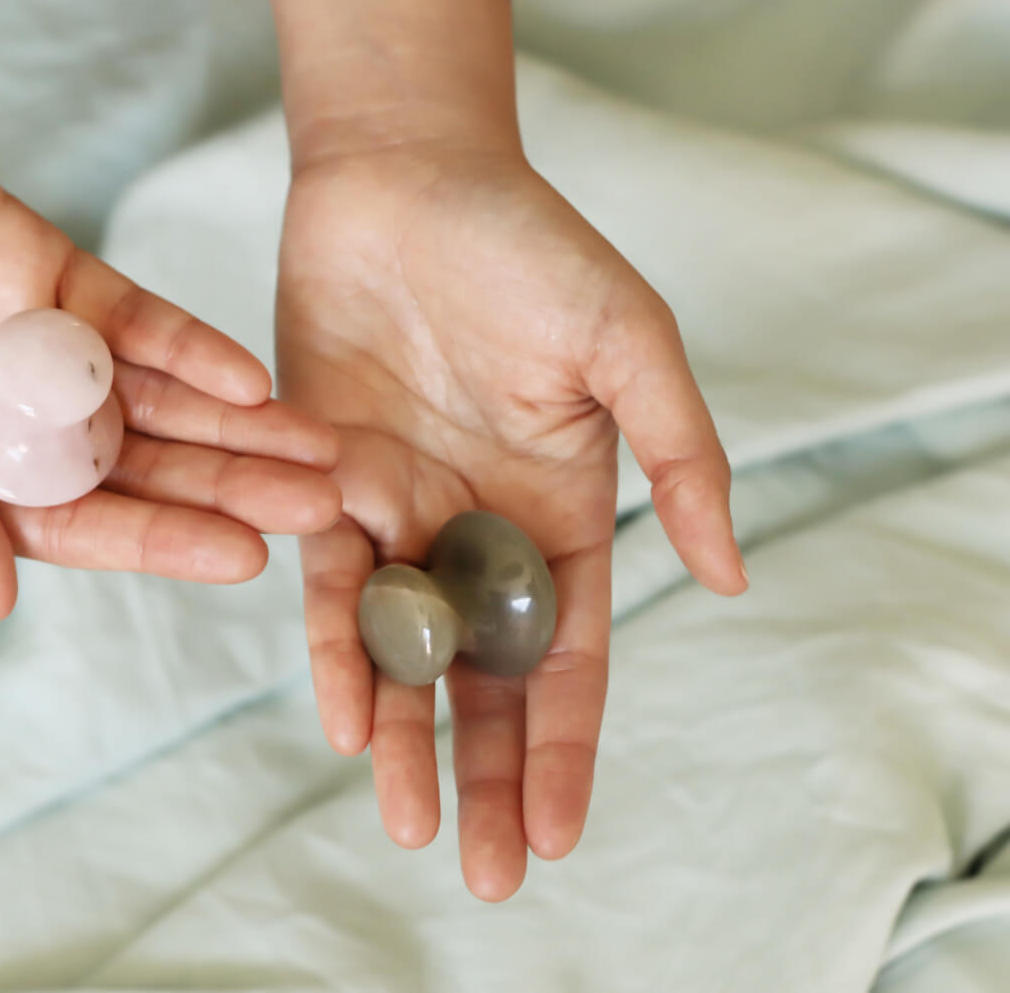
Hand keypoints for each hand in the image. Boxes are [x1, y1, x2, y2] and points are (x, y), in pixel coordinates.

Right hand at [0, 61, 340, 617]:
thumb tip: (0, 590)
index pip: (71, 524)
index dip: (158, 542)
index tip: (244, 560)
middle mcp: (4, 421)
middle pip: (135, 470)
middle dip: (225, 491)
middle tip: (322, 512)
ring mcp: (33, 345)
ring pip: (153, 399)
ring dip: (235, 427)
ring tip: (319, 452)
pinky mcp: (50, 270)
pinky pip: (133, 318)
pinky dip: (190, 347)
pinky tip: (251, 377)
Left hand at [276, 145, 745, 899]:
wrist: (403, 183)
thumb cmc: (529, 250)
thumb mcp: (629, 346)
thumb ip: (680, 458)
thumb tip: (733, 579)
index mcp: (560, 509)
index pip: (566, 654)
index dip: (563, 744)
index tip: (556, 831)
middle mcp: (478, 528)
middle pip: (482, 678)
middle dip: (485, 773)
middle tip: (483, 872)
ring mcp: (399, 514)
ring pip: (403, 650)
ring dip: (406, 737)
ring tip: (407, 821)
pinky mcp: (322, 486)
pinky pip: (326, 586)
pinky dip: (336, 650)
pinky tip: (345, 718)